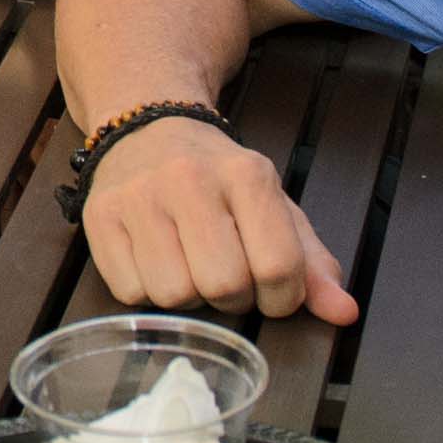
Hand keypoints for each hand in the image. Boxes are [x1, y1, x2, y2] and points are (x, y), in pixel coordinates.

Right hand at [82, 117, 356, 324]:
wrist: (146, 129)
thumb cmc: (219, 180)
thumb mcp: (275, 209)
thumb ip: (313, 264)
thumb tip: (344, 313)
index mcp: (246, 174)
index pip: (278, 267)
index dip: (282, 297)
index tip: (272, 288)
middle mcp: (189, 179)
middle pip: (224, 286)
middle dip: (233, 298)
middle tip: (227, 277)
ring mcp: (138, 197)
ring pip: (173, 295)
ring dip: (188, 296)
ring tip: (189, 266)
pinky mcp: (98, 217)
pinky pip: (129, 292)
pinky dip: (146, 292)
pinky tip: (154, 261)